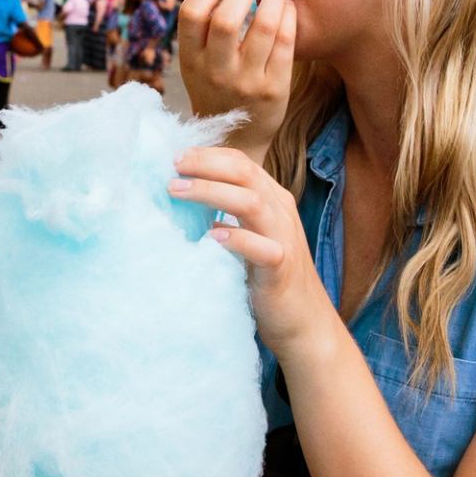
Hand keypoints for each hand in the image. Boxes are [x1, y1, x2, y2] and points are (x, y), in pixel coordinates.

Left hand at [170, 146, 331, 354]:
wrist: (303, 321)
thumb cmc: (267, 278)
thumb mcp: (250, 236)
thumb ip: (229, 214)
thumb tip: (187, 196)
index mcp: (272, 200)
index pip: (241, 162)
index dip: (208, 155)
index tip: (175, 157)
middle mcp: (280, 212)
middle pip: (244, 172)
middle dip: (204, 164)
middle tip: (172, 167)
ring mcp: (284, 238)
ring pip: (250, 201)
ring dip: (210, 192)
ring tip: (177, 191)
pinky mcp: (281, 268)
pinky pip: (262, 248)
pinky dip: (236, 238)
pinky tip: (212, 237)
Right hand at [176, 0, 294, 162]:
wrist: (236, 141)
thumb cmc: (218, 89)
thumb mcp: (198, 64)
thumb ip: (206, 28)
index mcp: (191, 60)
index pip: (192, 12)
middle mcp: (216, 71)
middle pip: (226, 18)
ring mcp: (246, 82)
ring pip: (263, 25)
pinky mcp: (274, 89)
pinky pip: (286, 41)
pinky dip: (288, 15)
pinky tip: (287, 8)